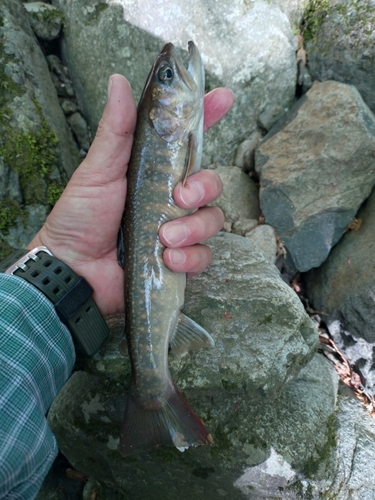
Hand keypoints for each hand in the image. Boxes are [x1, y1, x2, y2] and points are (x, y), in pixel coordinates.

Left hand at [28, 75, 233, 315]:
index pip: (188, 140)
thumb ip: (116, 131)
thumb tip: (118, 80)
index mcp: (155, 171)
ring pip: (213, 220)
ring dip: (193, 228)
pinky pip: (204, 255)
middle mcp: (171, 197)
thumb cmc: (81, 217)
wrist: (74, 269)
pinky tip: (166, 259)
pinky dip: (189, 257)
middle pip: (212, 182)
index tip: (223, 97)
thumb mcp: (98, 171)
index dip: (208, 116)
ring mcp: (178, 228)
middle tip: (180, 197)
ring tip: (164, 238)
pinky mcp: (180, 259)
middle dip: (205, 187)